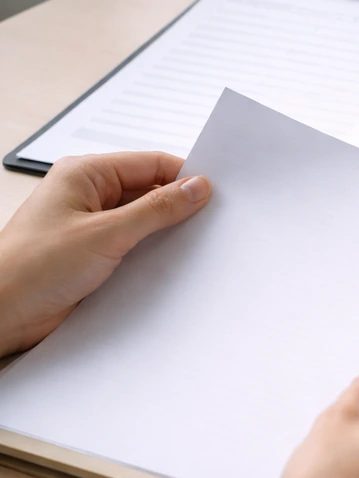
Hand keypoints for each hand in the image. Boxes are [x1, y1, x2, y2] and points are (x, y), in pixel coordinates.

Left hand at [0, 152, 210, 356]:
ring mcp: (92, 226)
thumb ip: (156, 210)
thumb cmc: (33, 267)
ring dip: (168, 234)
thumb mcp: (105, 234)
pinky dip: (155, 254)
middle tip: (214, 222)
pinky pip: (136, 247)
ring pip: (145, 221)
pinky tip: (175, 265)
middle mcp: (90, 196)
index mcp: (86, 175)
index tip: (218, 194)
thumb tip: (197, 188)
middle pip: (151, 191)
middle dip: (180, 207)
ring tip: (199, 246)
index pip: (151, 164)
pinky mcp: (95, 255)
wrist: (1, 314)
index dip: (186, 177)